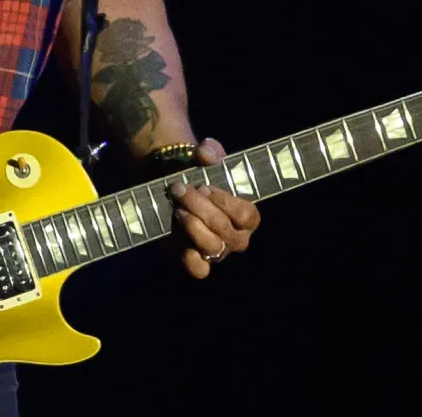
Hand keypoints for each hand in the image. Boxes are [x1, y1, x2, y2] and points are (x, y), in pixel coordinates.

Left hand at [164, 137, 260, 278]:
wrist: (174, 189)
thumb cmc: (199, 175)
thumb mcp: (205, 159)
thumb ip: (210, 151)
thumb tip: (206, 153)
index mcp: (247, 216)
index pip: (247, 216)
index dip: (225, 202)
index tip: (204, 187)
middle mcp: (236, 237)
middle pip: (224, 229)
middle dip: (199, 207)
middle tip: (180, 190)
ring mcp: (217, 251)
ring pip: (212, 248)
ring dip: (192, 226)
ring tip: (177, 209)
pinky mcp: (196, 261)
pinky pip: (199, 270)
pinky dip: (189, 257)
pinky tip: (176, 235)